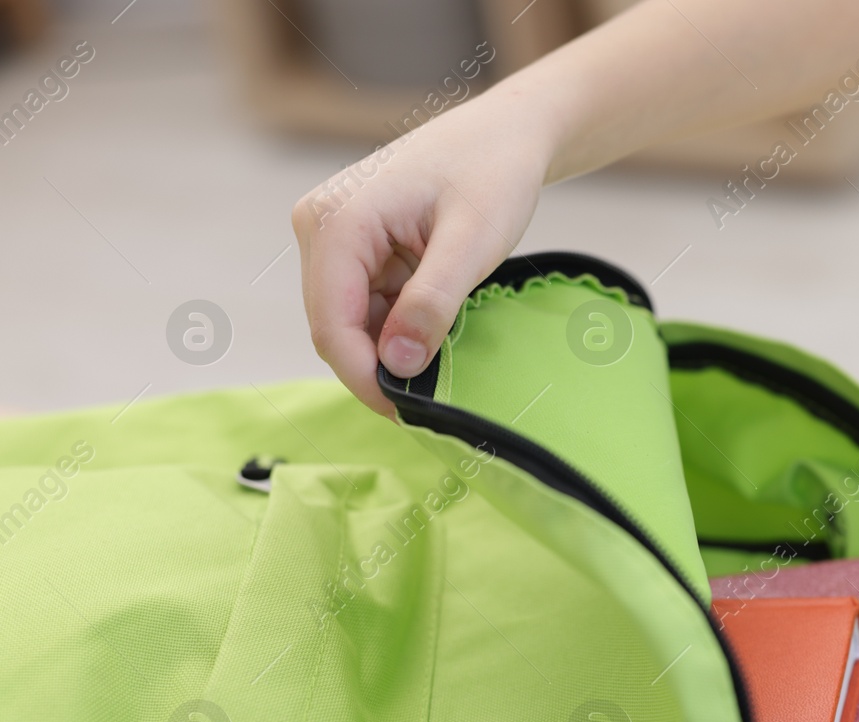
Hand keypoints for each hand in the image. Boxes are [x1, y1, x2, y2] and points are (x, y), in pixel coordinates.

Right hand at [291, 90, 547, 414]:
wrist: (505, 134)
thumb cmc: (492, 173)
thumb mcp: (472, 241)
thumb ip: (432, 302)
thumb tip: (397, 366)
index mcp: (336, 223)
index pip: (331, 326)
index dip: (365, 379)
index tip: (410, 416)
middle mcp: (320, 228)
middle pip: (335, 329)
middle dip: (379, 368)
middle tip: (434, 402)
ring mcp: (334, 238)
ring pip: (352, 323)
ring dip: (392, 349)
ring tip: (446, 360)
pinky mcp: (356, 249)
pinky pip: (369, 307)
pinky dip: (400, 329)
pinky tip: (438, 332)